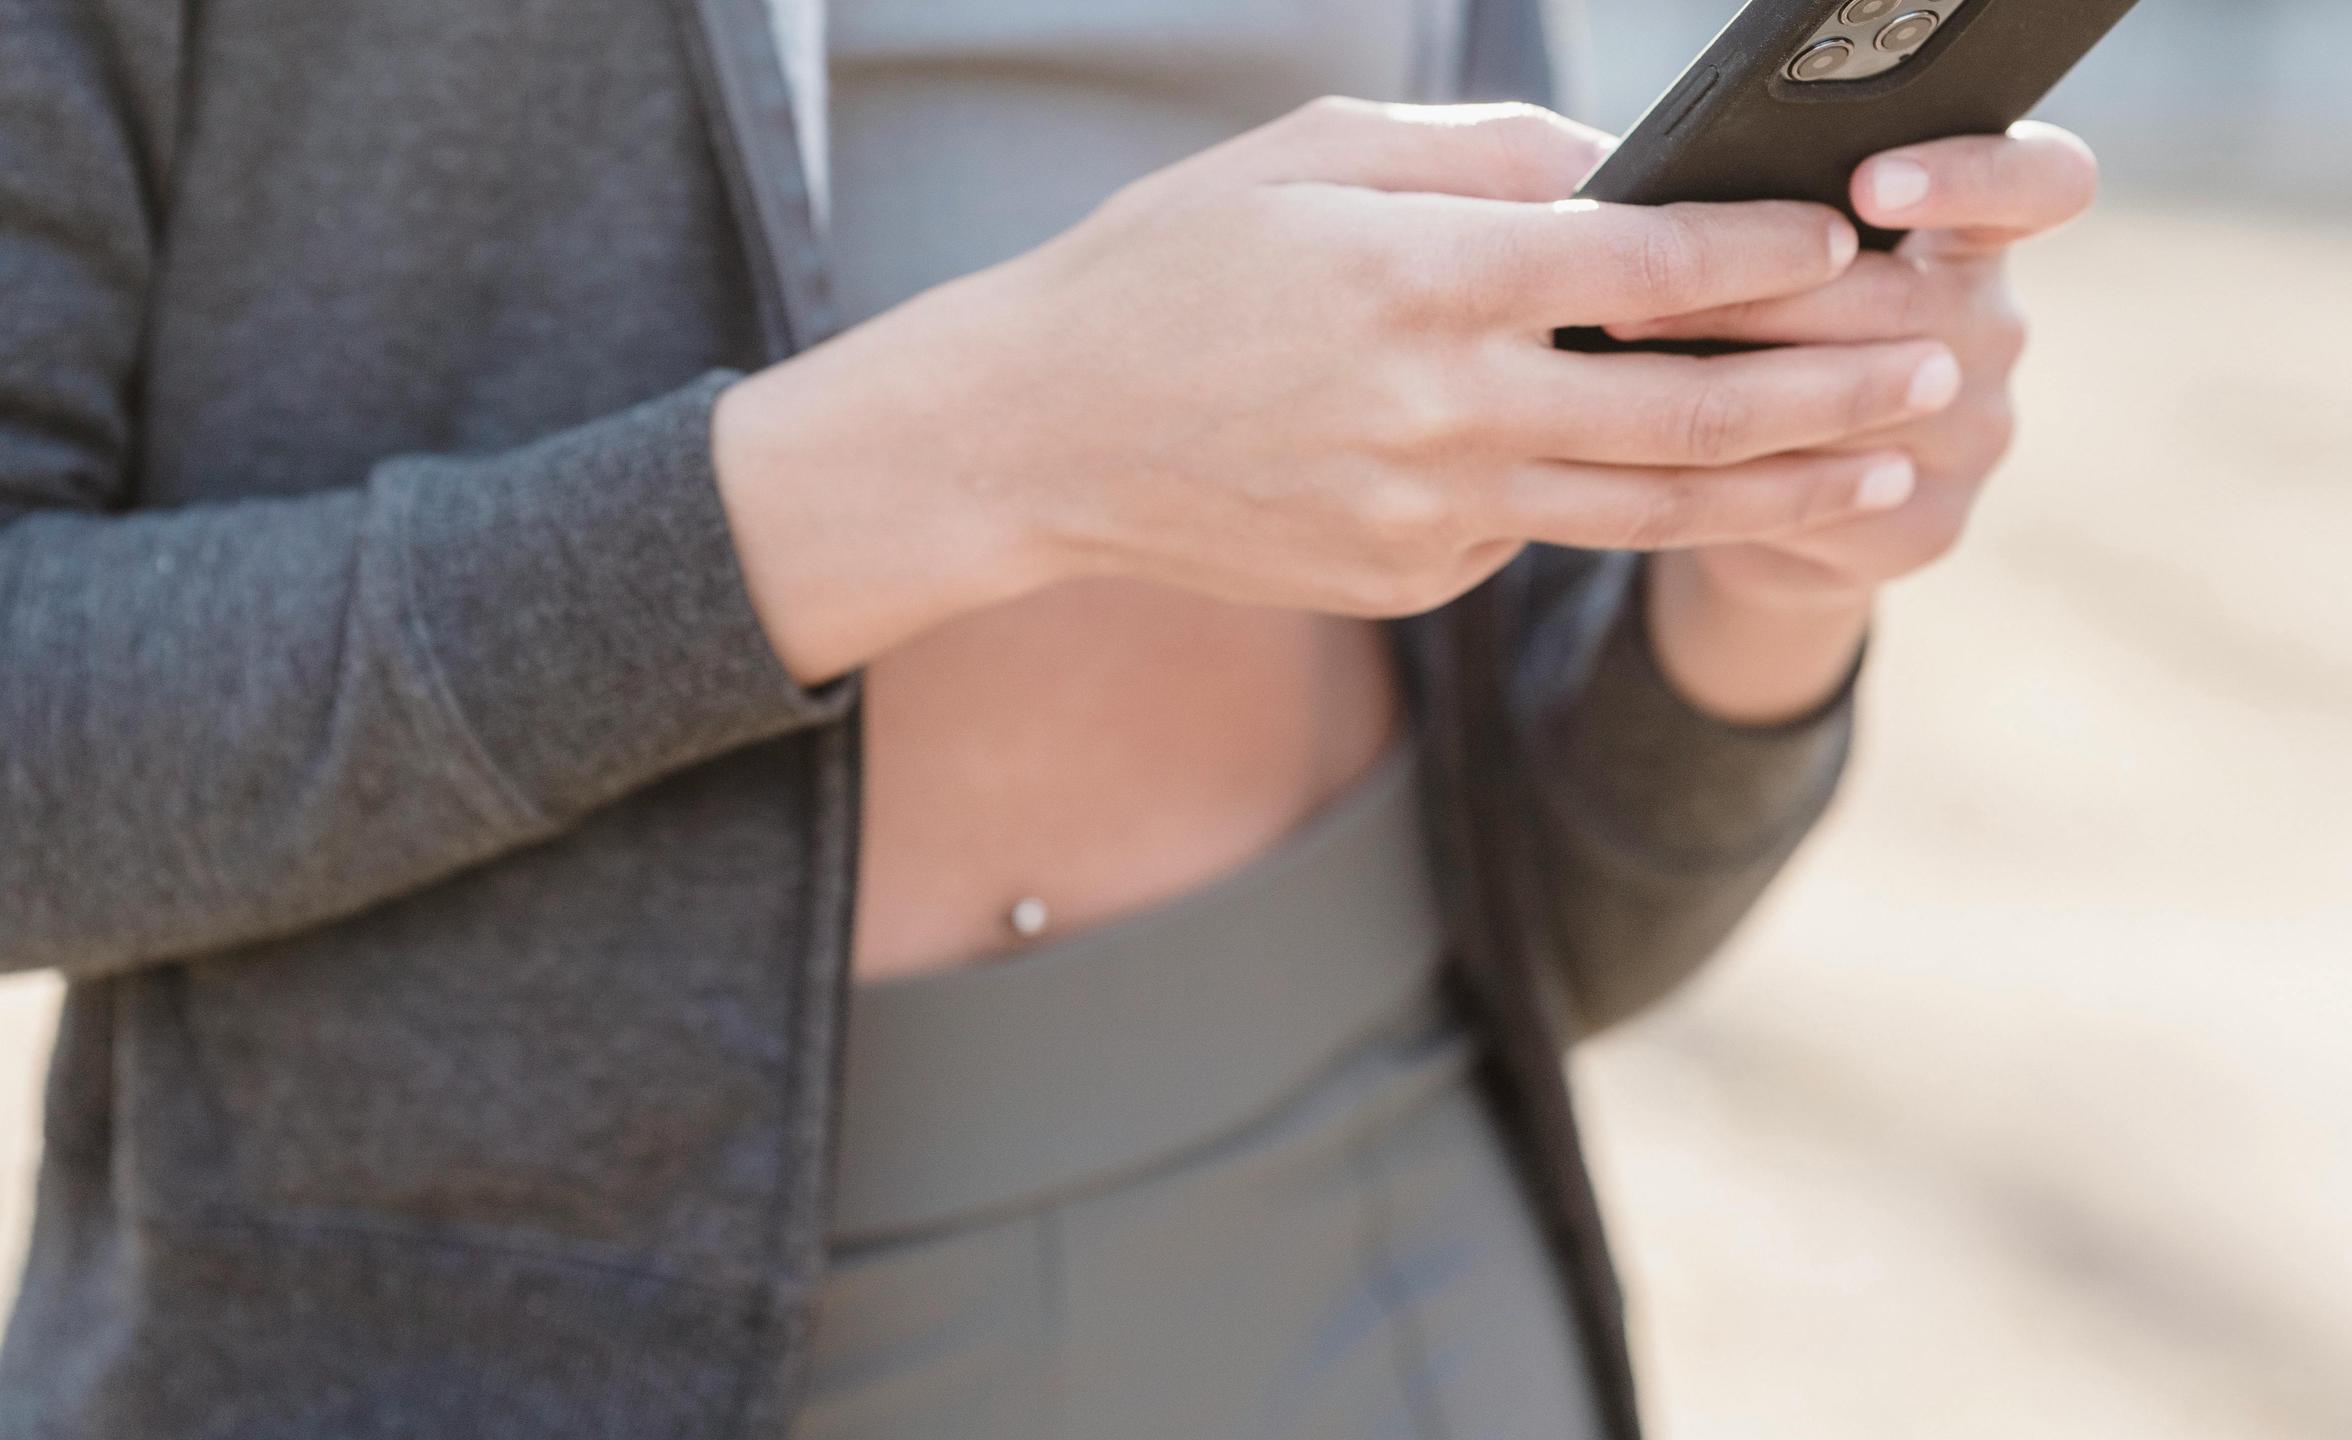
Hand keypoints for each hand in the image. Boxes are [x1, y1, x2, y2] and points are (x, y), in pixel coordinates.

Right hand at [712, 99, 1960, 682]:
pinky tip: (1699, 487)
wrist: (1040, 437)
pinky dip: (1619, 507)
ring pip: (1647, 505)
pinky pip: (1538, 536)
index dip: (1771, 249)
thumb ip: (1480, 158)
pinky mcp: (1407, 577)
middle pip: (1690, 406)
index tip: (1850, 236)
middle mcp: (1447, 406)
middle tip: (1939, 365)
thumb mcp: (1310, 156)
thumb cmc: (1168, 270)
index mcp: (1429, 275)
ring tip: (1888, 468)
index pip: (1652, 262)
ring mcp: (1429, 511)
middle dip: (1832, 384)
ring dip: (1782, 485)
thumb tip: (1614, 168)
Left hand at [1611, 122, 2100, 721]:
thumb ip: (1762, 200)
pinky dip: (1738, 466)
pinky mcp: (1928, 525)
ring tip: (1624, 351)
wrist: (1756, 489)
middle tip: (1644, 285)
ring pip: (1864, 399)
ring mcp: (1974, 435)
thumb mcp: (1774, 250)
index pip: (2045, 183)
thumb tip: (1658, 159)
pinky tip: (1662, 448)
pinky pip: (1829, 493)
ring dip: (1736, 376)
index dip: (1974, 176)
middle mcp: (1993, 329)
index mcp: (1972, 232)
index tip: (1870, 182)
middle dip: (1767, 291)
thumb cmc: (1752, 329)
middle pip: (1909, 300)